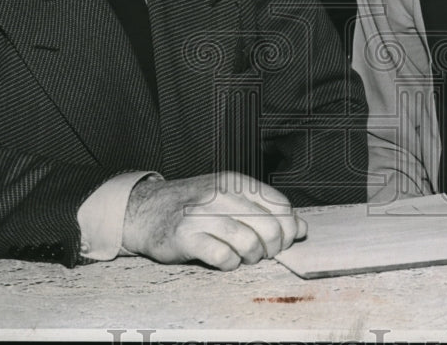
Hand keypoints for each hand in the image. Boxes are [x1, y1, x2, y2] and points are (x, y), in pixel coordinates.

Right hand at [121, 172, 306, 269]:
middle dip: (273, 247)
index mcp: (234, 182)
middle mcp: (220, 195)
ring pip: (249, 243)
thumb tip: (301, 227)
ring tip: (244, 256)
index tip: (282, 240)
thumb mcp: (229, 198)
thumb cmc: (193, 206)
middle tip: (262, 252)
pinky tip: (225, 260)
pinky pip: (223, 258)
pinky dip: (230, 264)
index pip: (280, 206)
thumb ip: (265, 209)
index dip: (288, 229)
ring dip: (252, 257)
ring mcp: (202, 215)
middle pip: (269, 227)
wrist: (145, 209)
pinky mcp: (186, 237)